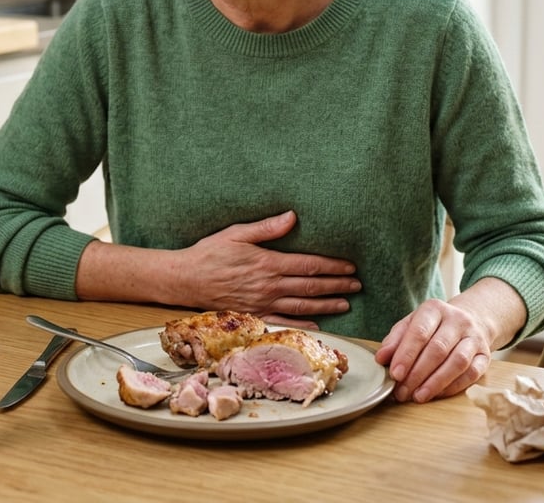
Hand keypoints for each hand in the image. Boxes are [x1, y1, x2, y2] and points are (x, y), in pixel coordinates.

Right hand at [176, 210, 360, 328]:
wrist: (186, 279)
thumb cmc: (210, 253)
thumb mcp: (236, 233)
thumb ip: (266, 228)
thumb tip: (292, 217)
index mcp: (268, 263)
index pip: (309, 265)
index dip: (332, 267)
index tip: (349, 267)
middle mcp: (269, 286)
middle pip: (311, 287)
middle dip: (336, 286)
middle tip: (356, 286)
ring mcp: (263, 303)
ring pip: (303, 306)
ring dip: (326, 305)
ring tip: (345, 304)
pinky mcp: (255, 315)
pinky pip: (283, 322)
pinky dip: (302, 325)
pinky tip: (317, 326)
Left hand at [373, 278, 525, 402]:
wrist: (472, 319)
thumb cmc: (434, 326)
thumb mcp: (411, 324)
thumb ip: (395, 340)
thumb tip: (381, 358)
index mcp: (434, 309)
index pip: (419, 332)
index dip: (406, 355)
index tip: (394, 374)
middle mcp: (457, 320)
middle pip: (437, 349)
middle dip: (417, 374)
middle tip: (402, 391)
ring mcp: (474, 338)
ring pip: (457, 362)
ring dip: (435, 383)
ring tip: (417, 397)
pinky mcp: (485, 355)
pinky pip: (471, 374)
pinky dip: (452, 387)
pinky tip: (436, 395)